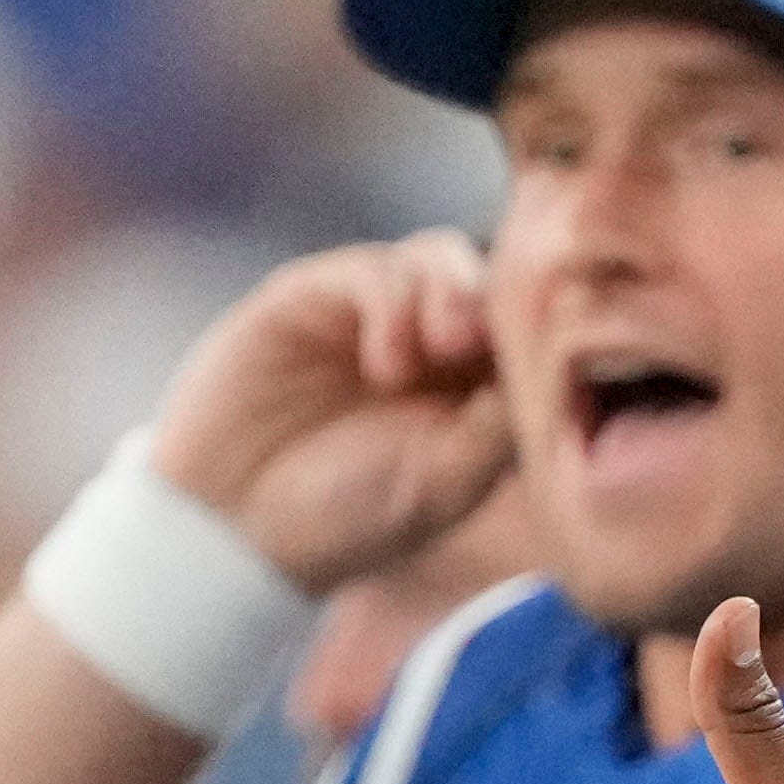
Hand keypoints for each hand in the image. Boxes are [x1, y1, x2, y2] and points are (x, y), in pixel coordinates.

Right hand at [146, 230, 517, 591]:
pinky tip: (386, 363)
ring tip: (444, 351)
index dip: (544, 334)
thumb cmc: (348, 519)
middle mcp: (432, 341)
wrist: (234, 525)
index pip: (531, 330)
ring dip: (453, 293)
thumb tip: (549, 369)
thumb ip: (499, 426)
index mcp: (478, 385)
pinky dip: (393, 301)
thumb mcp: (444, 484)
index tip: (543, 367)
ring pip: (440, 258)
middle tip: (482, 346)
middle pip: (494, 278)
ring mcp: (374, 312)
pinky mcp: (315, 295)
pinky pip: (372, 269)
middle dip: (501, 300)